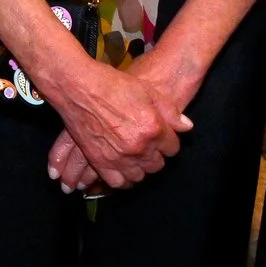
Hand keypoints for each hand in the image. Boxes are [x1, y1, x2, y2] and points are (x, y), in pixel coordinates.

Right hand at [44, 54, 193, 190]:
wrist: (78, 88)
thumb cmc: (113, 84)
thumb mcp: (147, 91)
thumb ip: (170, 112)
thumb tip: (186, 127)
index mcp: (153, 128)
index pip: (172, 148)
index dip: (168, 142)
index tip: (161, 137)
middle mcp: (138, 147)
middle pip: (157, 165)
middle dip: (155, 155)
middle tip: (147, 146)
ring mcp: (118, 157)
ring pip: (139, 176)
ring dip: (140, 168)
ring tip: (135, 157)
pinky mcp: (100, 162)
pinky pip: (118, 182)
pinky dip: (122, 178)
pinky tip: (122, 169)